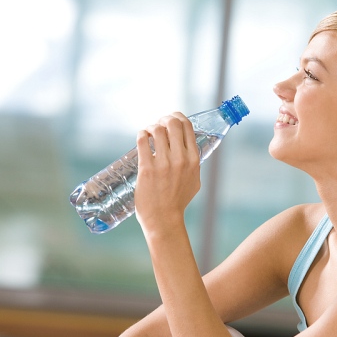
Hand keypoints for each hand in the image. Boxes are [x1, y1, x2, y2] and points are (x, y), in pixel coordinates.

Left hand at [134, 112, 200, 231]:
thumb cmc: (178, 201)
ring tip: (149, 133)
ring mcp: (163, 163)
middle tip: (158, 125)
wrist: (164, 219)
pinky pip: (143, 140)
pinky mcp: (147, 168)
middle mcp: (180, 159)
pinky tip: (142, 137)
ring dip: (151, 127)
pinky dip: (142, 134)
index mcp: (194, 160)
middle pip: (173, 123)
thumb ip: (193, 164)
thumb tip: (188, 150)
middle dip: (163, 119)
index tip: (171, 119)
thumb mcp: (194, 181)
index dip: (178, 117)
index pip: (188, 126)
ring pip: (157, 129)